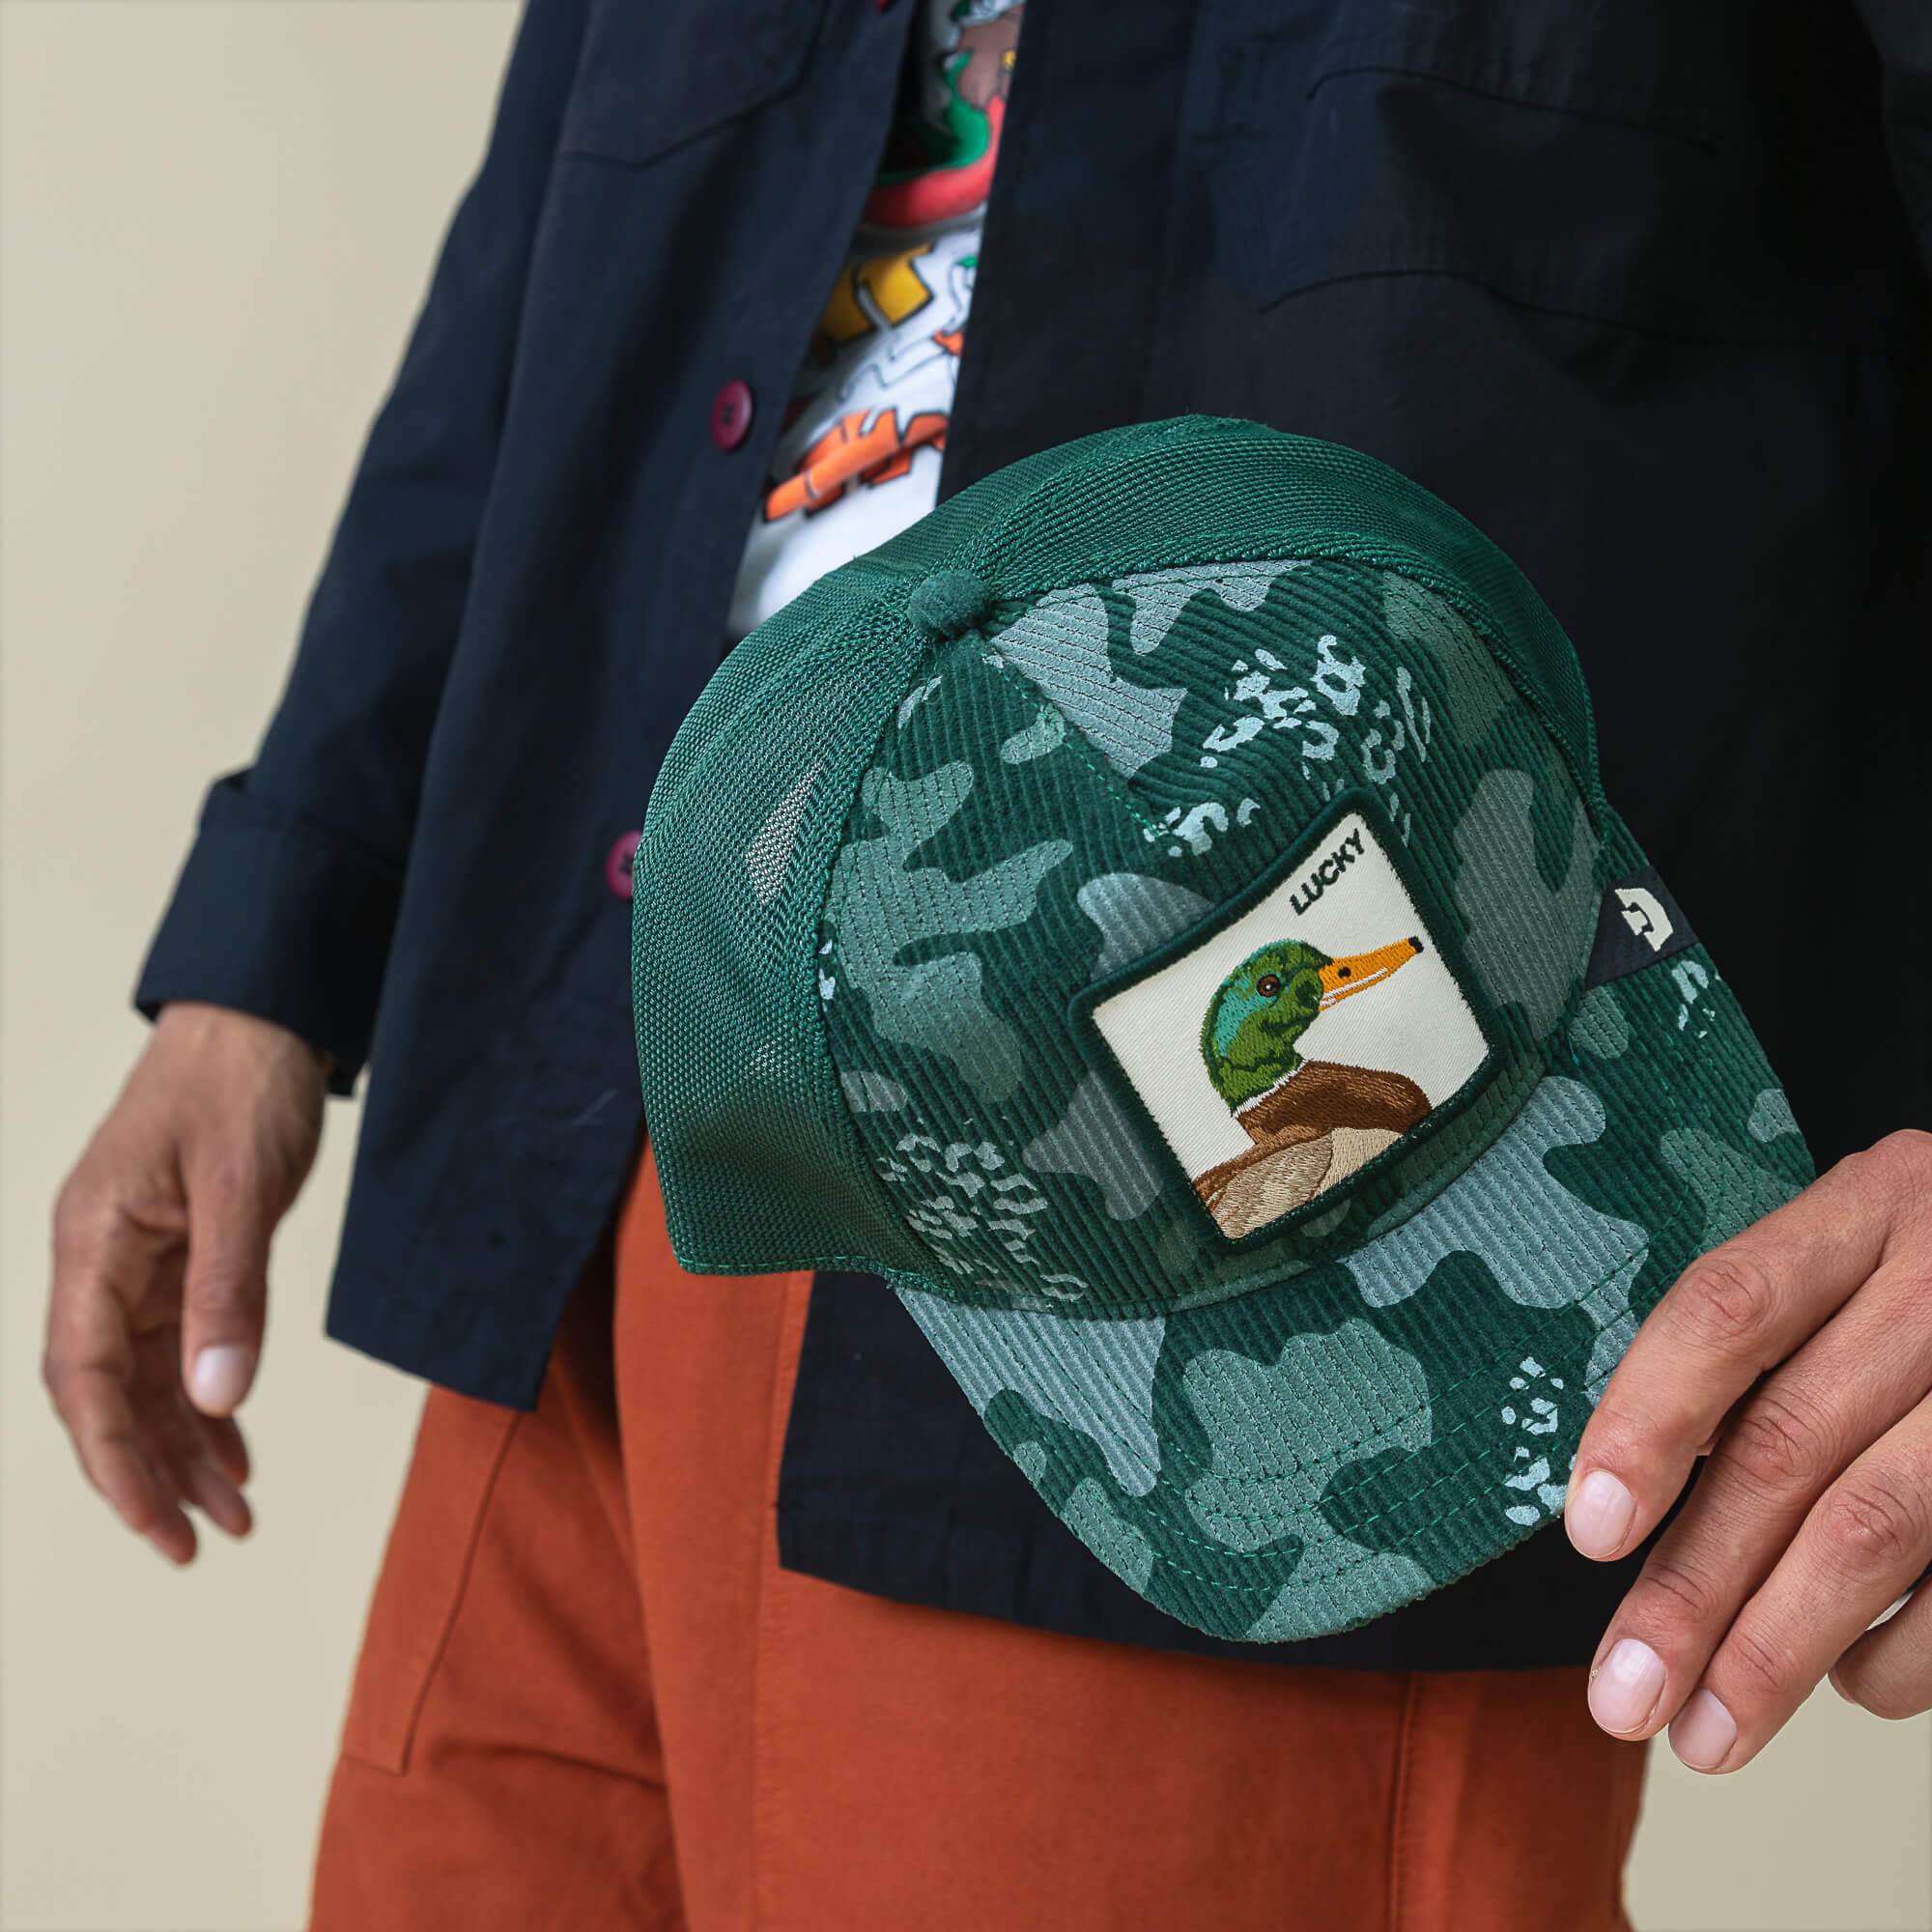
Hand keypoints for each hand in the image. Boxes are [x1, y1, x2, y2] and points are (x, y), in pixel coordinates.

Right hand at [43, 1002, 329, 1562]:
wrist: (263, 1012)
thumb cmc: (241, 1079)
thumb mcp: (243, 1185)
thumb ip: (229, 1291)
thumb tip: (215, 1397)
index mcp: (92, 1238)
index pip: (82, 1375)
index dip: (114, 1460)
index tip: (157, 1526)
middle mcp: (100, 1255)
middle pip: (107, 1391)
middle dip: (152, 1472)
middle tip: (204, 1543)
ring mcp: (136, 1254)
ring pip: (146, 1376)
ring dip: (186, 1445)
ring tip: (235, 1512)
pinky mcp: (178, 1249)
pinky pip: (179, 1343)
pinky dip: (207, 1396)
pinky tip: (235, 1446)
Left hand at [1565, 1129, 1931, 1770]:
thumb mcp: (1866, 1256)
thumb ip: (1772, 1347)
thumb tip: (1636, 1500)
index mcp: (1873, 1207)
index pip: (1730, 1306)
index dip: (1650, 1416)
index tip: (1590, 1532)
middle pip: (1791, 1444)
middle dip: (1696, 1587)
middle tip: (1622, 1696)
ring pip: (1878, 1528)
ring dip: (1779, 1651)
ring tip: (1706, 1734)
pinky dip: (1897, 1655)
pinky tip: (1846, 1683)